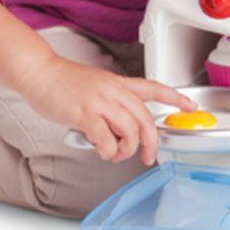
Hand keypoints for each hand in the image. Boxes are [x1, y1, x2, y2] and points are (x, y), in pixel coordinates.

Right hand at [17, 57, 196, 165]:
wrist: (39, 72)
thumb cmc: (63, 82)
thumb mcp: (97, 87)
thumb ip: (111, 106)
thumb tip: (119, 133)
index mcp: (118, 83)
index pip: (154, 87)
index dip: (175, 97)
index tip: (190, 106)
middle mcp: (113, 90)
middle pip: (145, 119)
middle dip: (151, 143)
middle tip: (148, 157)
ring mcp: (99, 101)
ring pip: (129, 130)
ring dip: (126, 150)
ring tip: (116, 154)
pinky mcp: (83, 114)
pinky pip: (106, 139)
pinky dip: (108, 151)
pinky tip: (101, 150)